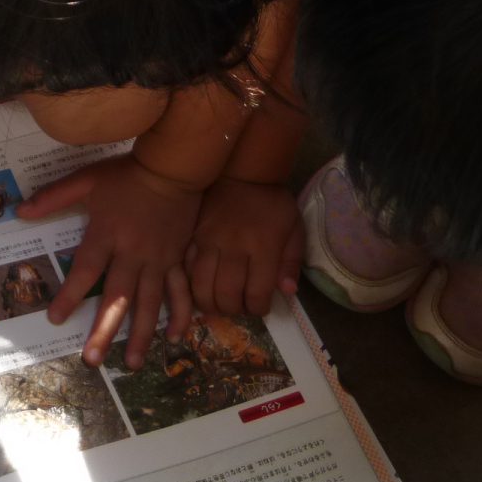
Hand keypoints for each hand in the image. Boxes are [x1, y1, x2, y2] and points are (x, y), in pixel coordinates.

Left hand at [19, 155, 199, 368]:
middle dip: (104, 331)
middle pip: (117, 298)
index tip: (55, 318)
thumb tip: (20, 212)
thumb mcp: (86, 179)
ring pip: (150, 303)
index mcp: (107, 235)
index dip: (70, 296)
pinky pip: (181, 291)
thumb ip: (54, 197)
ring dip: (142, 335)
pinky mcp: (178, 260)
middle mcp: (133, 254)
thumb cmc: (126, 175)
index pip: (85, 271)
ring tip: (131, 364)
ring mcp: (159, 260)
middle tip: (92, 360)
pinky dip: (180, 314)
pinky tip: (174, 338)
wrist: (174, 167)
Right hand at [186, 178, 302, 316]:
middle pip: (227, 293)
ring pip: (201, 285)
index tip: (260, 307)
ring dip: (209, 303)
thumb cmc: (272, 203)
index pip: (257, 292)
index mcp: (264, 247)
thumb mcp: (295, 229)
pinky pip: (186, 267)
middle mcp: (235, 247)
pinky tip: (200, 287)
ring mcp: (209, 241)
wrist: (243, 171)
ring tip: (218, 305)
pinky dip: (192, 283)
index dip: (258, 308)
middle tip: (238, 308)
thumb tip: (286, 292)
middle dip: (233, 309)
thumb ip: (291, 262)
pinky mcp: (193, 236)